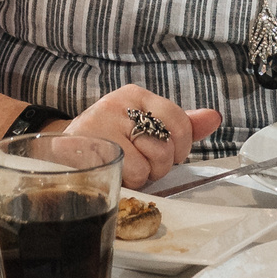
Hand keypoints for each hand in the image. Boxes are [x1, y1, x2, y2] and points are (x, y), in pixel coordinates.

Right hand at [59, 84, 221, 189]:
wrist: (63, 151)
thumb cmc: (110, 140)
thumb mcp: (146, 126)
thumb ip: (180, 125)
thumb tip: (214, 118)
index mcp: (136, 95)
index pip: (179, 122)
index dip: (181, 147)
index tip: (169, 153)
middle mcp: (118, 104)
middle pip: (165, 146)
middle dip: (159, 165)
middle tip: (140, 162)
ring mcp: (101, 124)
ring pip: (149, 163)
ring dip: (142, 176)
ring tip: (125, 167)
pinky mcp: (89, 146)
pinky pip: (130, 173)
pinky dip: (128, 182)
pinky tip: (114, 171)